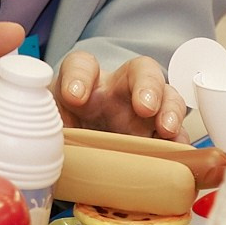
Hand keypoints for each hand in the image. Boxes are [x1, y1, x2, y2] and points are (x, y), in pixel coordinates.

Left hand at [58, 51, 225, 188]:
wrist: (79, 158)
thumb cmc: (65, 135)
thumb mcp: (50, 131)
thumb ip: (47, 135)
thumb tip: (42, 155)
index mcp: (85, 85)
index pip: (82, 65)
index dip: (80, 77)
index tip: (75, 97)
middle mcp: (120, 92)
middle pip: (140, 71)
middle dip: (146, 85)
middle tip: (144, 107)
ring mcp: (145, 113)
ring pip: (167, 97)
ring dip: (171, 110)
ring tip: (168, 130)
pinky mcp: (160, 138)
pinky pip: (179, 137)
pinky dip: (183, 146)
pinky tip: (183, 157)